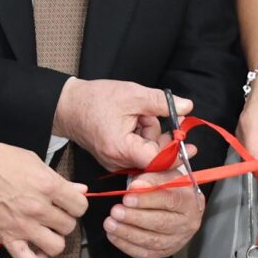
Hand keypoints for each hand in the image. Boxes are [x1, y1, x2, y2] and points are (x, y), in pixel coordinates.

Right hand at [0, 139, 87, 257]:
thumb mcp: (32, 161)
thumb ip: (58, 178)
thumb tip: (80, 190)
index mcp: (47, 185)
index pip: (80, 206)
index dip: (75, 205)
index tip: (67, 204)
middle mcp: (38, 208)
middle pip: (69, 226)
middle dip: (63, 221)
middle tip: (52, 216)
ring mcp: (23, 226)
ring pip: (56, 246)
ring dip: (53, 240)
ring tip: (45, 232)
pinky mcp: (7, 238)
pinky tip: (37, 253)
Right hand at [54, 79, 186, 170]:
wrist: (68, 106)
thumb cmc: (95, 100)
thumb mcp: (133, 94)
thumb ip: (162, 103)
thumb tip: (188, 107)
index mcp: (121, 149)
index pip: (156, 161)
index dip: (175, 152)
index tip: (189, 144)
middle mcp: (118, 162)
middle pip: (154, 157)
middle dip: (159, 135)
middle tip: (155, 114)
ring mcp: (116, 163)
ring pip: (147, 153)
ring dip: (150, 133)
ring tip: (137, 114)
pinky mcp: (115, 159)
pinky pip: (137, 152)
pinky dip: (141, 136)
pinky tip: (133, 121)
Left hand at [105, 160, 204, 257]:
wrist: (174, 200)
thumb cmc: (167, 185)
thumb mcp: (162, 173)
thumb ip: (150, 178)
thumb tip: (135, 187)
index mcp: (189, 200)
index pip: (169, 201)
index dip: (147, 200)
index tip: (127, 198)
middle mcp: (188, 223)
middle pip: (161, 223)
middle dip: (135, 218)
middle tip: (115, 212)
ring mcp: (177, 240)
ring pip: (152, 241)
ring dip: (128, 233)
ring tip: (110, 224)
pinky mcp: (165, 251)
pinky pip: (146, 253)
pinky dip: (127, 246)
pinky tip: (114, 236)